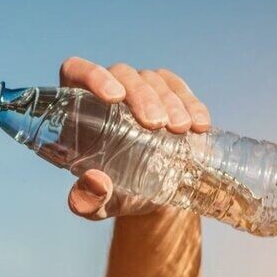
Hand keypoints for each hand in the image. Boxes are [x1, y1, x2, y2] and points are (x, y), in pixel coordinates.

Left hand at [59, 56, 211, 219]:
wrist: (150, 197)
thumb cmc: (114, 194)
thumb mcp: (98, 205)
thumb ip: (86, 201)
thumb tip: (95, 183)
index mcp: (77, 109)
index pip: (76, 71)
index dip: (93, 75)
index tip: (114, 97)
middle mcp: (108, 91)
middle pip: (122, 73)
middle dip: (142, 96)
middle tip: (156, 125)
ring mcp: (139, 89)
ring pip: (151, 79)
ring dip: (169, 100)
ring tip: (180, 129)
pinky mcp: (167, 94)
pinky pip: (178, 87)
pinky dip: (191, 103)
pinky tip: (200, 126)